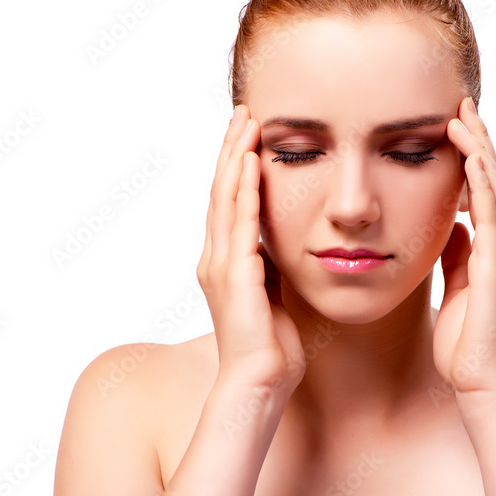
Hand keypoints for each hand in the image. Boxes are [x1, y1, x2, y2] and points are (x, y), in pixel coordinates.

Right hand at [197, 104, 305, 392]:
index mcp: (224, 260)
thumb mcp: (273, 293)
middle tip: (244, 111)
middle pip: (220, 190)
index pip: (228, 200)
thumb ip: (270, 264)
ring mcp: (221, 266)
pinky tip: (252, 164)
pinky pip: (240, 225)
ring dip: (236, 158)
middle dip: (232, 148)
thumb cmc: (271, 346)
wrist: (259, 384)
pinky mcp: (234, 277)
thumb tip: (281, 242)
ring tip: (247, 124)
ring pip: (225, 199)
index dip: (235, 163)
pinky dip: (244, 192)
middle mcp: (215, 257)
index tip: (249, 131)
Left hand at [433, 96, 495, 395]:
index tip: (453, 124)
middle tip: (461, 103)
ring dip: (479, 151)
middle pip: (493, 180)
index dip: (471, 156)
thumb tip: (452, 224)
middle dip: (478, 141)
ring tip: (463, 117)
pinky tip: (469, 160)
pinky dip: (482, 185)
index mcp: (493, 249)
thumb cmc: (465, 340)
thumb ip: (457, 254)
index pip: (483, 191)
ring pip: (495, 190)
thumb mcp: (456, 285)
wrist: (479, 380)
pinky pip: (491, 216)